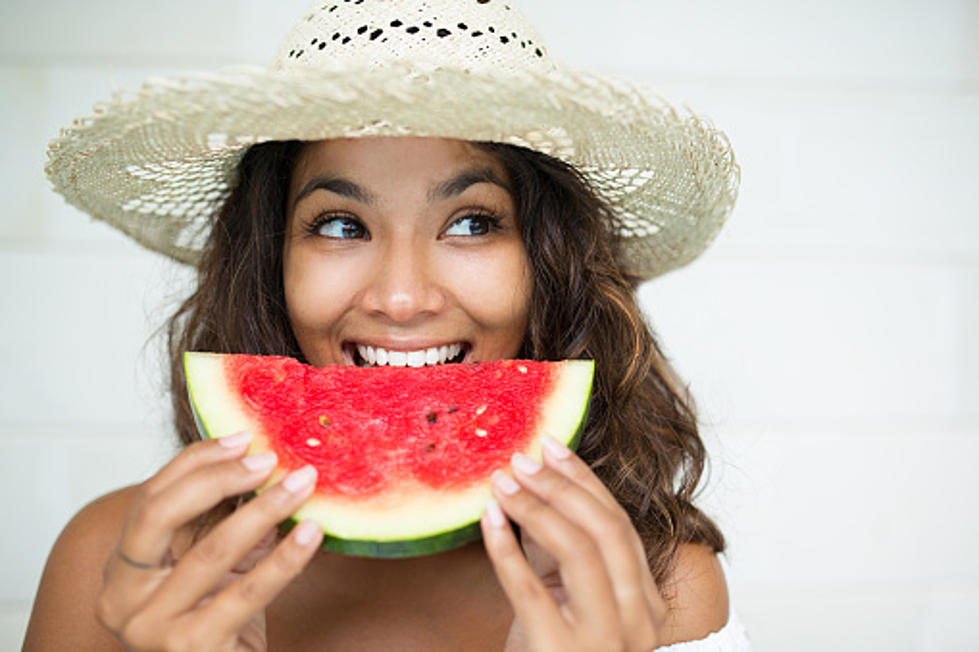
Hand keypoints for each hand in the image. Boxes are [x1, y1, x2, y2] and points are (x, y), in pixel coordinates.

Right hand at [95, 432, 322, 650]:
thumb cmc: (221, 624)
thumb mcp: (214, 566)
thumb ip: (219, 521)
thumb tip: (259, 459)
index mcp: (120, 572)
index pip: (150, 499)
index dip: (197, 462)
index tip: (244, 438)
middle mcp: (121, 600)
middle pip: (159, 516)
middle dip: (218, 479)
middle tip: (270, 460)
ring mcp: (151, 628)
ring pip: (211, 551)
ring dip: (264, 510)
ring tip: (303, 484)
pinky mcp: (192, 650)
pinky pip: (246, 592)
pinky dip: (284, 558)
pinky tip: (312, 533)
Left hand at [481, 435, 665, 651]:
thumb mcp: (569, 600)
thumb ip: (561, 550)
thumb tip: (535, 484)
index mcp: (647, 605)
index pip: (620, 525)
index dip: (585, 480)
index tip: (552, 446)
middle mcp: (638, 622)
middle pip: (605, 530)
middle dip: (561, 486)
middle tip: (521, 460)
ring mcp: (606, 641)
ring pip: (578, 550)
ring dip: (534, 507)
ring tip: (501, 484)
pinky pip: (529, 588)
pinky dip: (504, 546)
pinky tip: (488, 520)